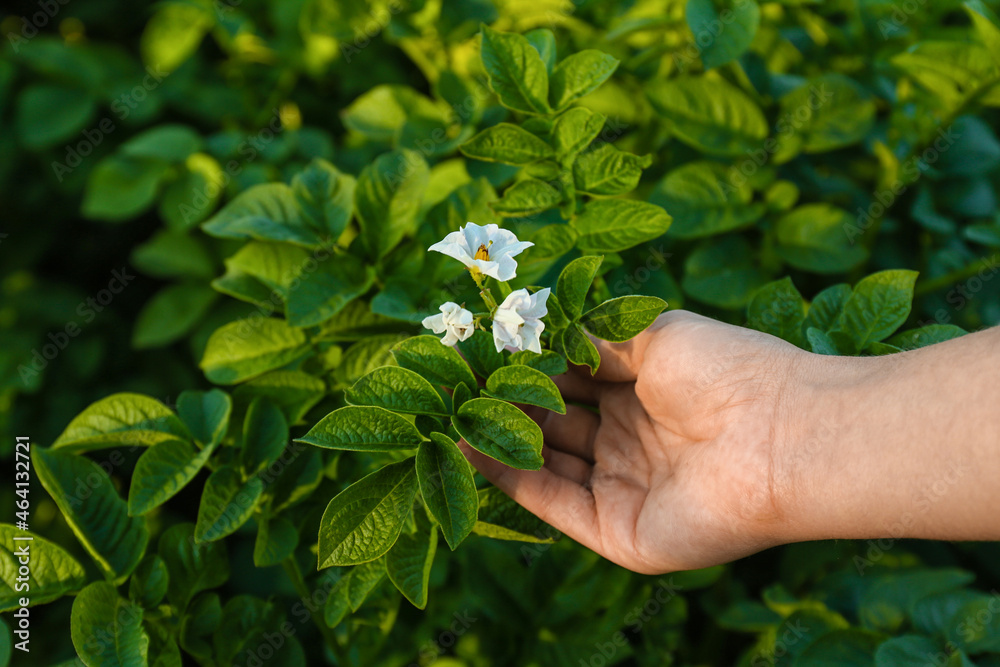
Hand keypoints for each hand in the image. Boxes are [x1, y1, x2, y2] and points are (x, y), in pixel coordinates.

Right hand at [459, 310, 808, 573]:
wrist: (783, 436)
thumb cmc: (726, 371)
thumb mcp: (650, 333)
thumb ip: (590, 337)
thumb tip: (537, 331)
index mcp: (643, 394)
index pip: (570, 382)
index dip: (526, 368)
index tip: (479, 352)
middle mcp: (631, 442)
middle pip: (554, 424)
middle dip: (506, 405)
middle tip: (454, 385)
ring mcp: (624, 488)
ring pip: (547, 464)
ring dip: (500, 440)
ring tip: (449, 414)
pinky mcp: (619, 532)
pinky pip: (554, 502)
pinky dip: (510, 477)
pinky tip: (471, 447)